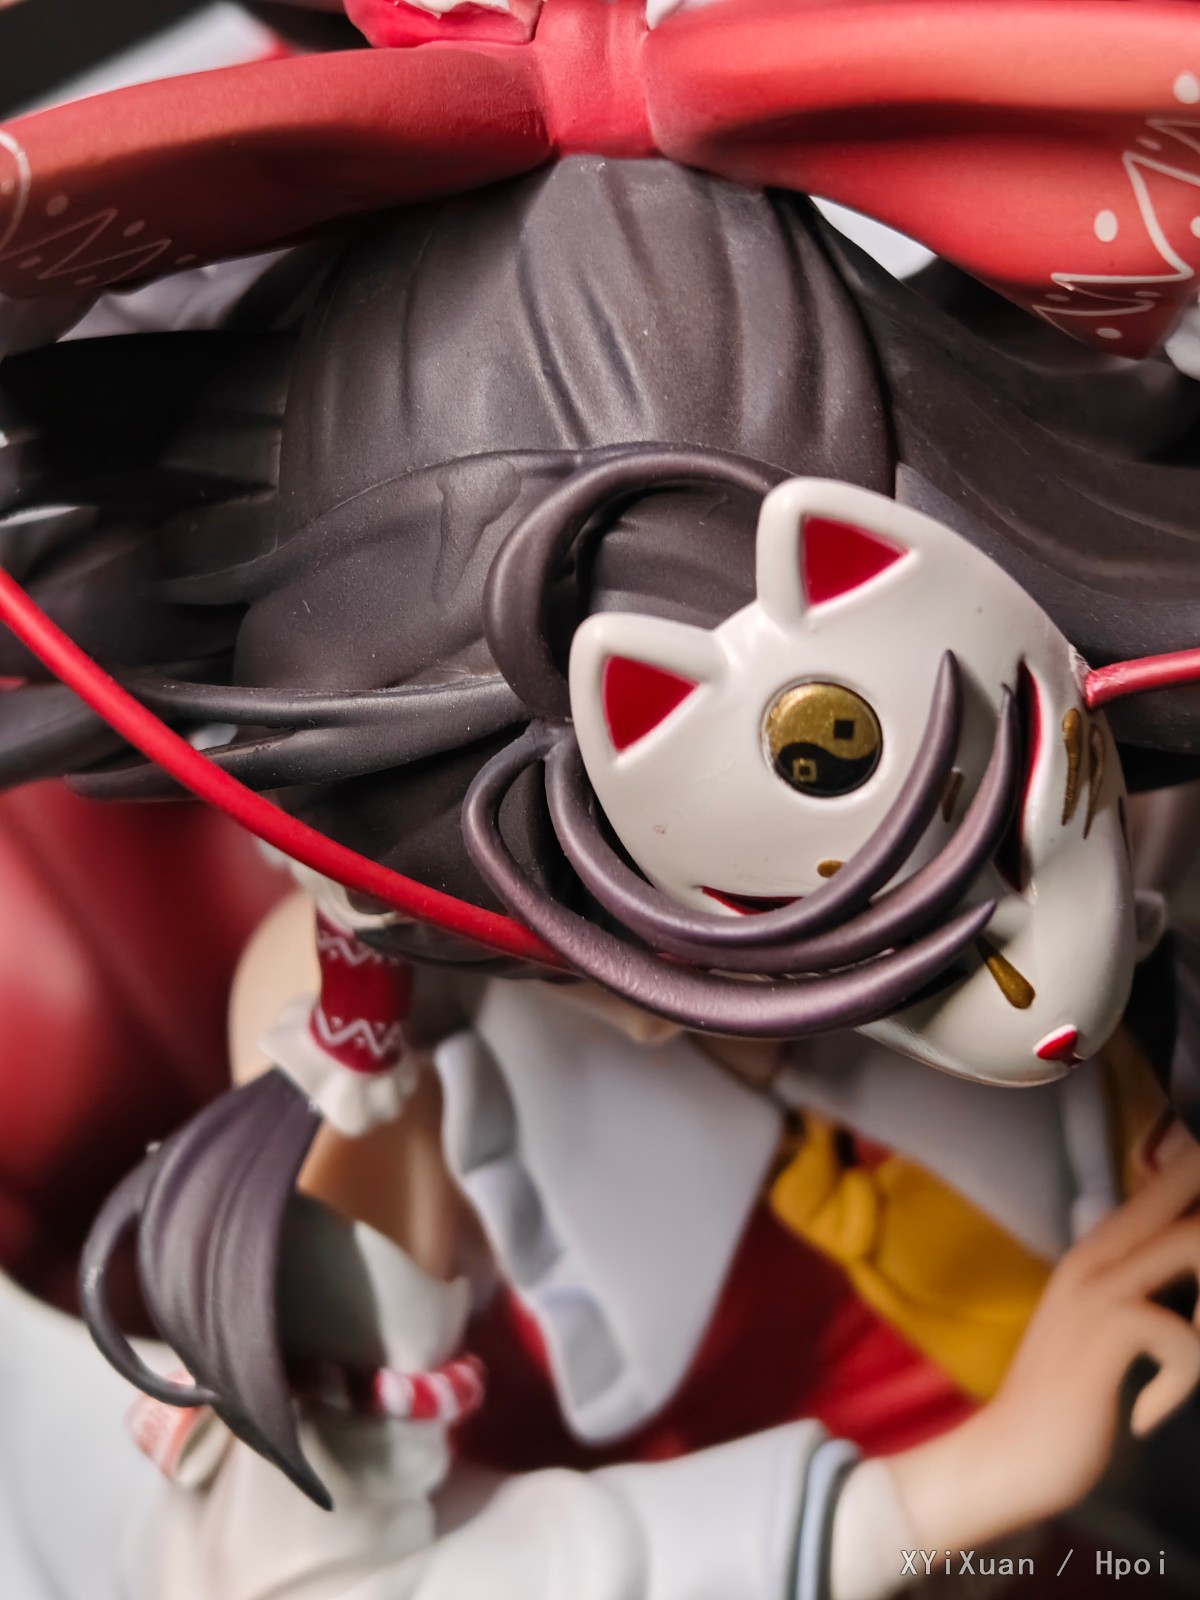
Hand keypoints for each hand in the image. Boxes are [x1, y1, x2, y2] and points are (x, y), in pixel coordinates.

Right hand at [887, 1141, 1199, 1550]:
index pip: (1160, 1184)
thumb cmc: (1068, 1399)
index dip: (1185, 1169)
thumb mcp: (1103, 1325)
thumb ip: (1137, 1283)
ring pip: (1192, 1245)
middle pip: (1177, 1190)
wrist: (1012, 1454)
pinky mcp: (1106, 1333)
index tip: (1193, 1152)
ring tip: (1193, 1354)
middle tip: (1172, 1301)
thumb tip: (1183, 1253)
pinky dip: (1186, 1376)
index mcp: (1098, 1250)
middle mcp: (1097, 1256)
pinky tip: (1148, 1412)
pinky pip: (1186, 1334)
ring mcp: (1098, 1290)